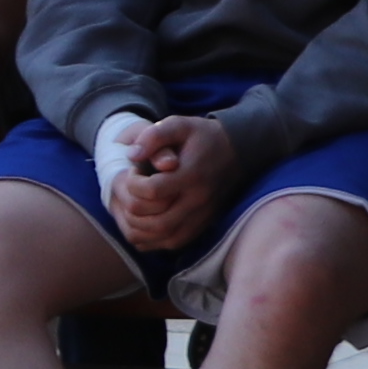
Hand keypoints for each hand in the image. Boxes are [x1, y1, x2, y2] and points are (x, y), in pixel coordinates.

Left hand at [113, 112, 244, 253]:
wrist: (236, 150)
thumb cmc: (201, 136)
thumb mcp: (179, 125)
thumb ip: (153, 136)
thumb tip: (131, 155)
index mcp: (191, 175)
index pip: (152, 191)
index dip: (133, 183)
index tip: (134, 172)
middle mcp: (198, 201)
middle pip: (156, 221)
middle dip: (133, 209)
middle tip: (130, 194)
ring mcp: (202, 216)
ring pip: (164, 237)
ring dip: (139, 229)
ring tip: (131, 209)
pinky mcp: (203, 225)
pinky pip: (173, 243)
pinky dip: (153, 239)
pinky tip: (142, 225)